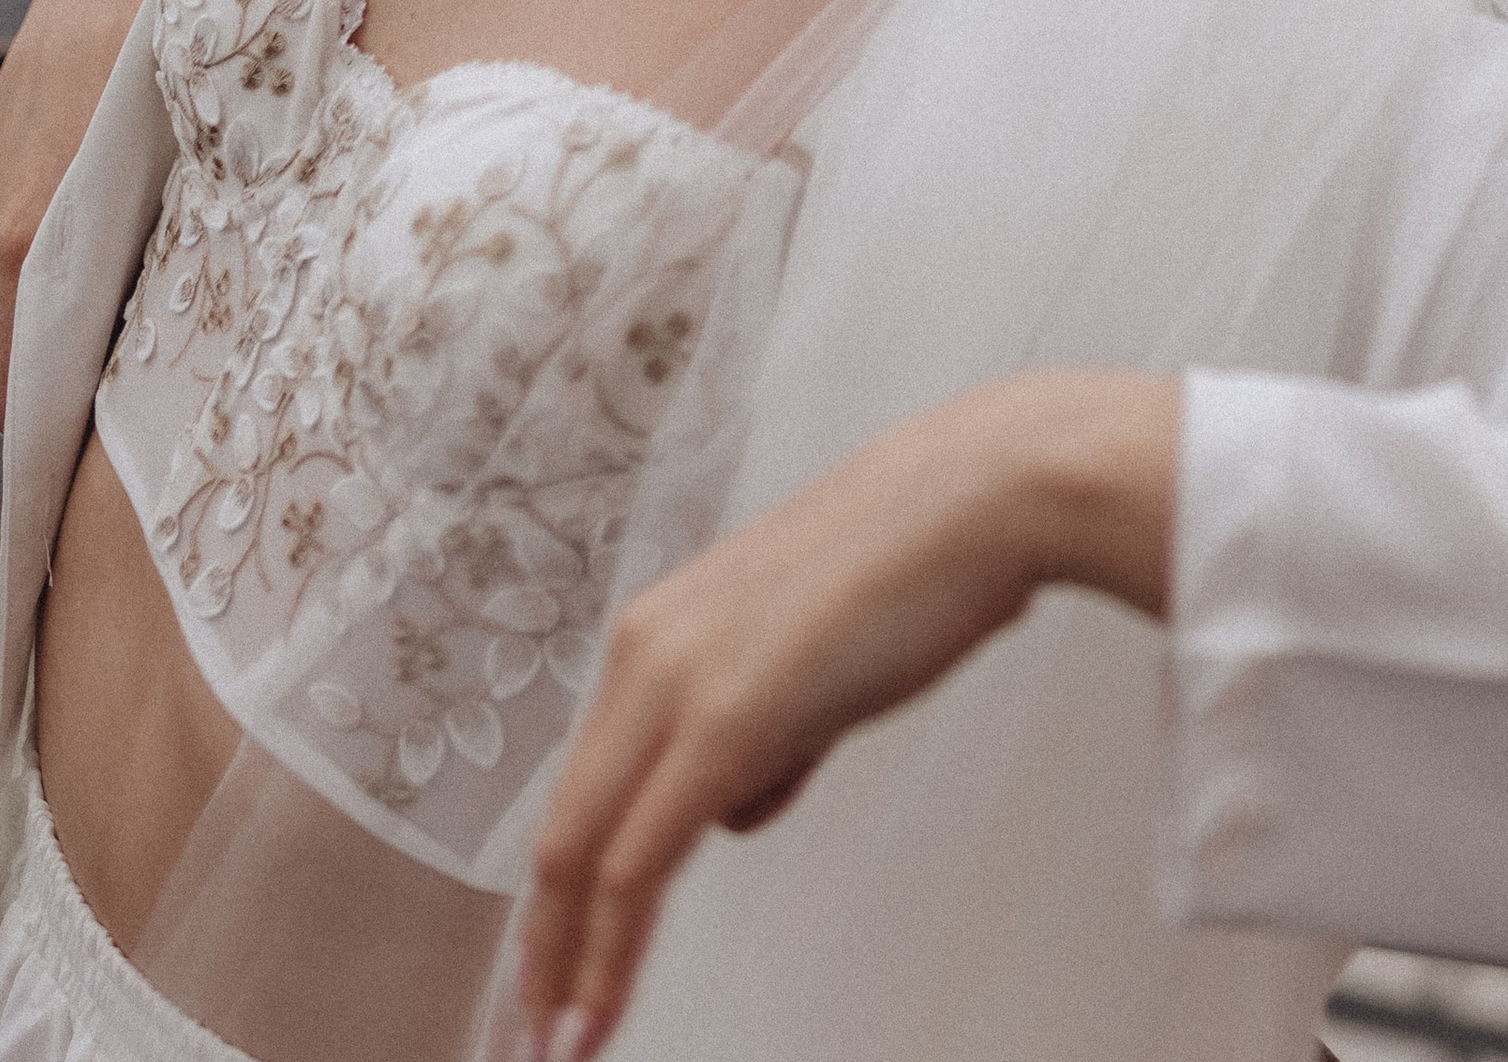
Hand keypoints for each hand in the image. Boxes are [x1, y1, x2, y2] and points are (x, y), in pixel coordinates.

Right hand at [0, 0, 184, 427]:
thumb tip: (165, 344)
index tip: (90, 465)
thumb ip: (161, 259)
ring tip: (67, 392)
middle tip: (88, 441)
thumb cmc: (173, 65)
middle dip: (32, 416)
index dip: (56, 435)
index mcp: (41, 237)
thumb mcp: (184, 173)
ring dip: (5, 370)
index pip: (28, 381)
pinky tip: (39, 325)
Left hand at [516, 366, 1178, 1058]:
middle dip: (544, 944)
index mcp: (661, 630)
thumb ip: (762, 732)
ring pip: (585, 852)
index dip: (565, 883)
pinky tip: (602, 1004)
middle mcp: (645, 649)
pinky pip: (640, 861)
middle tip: (535, 1026)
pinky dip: (612, 947)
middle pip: (563, 826)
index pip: (587, 782)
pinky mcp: (722, 720)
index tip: (553, 959)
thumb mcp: (808, 659)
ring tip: (572, 1039)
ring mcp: (677, 682)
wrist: (972, 499)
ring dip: (574, 959)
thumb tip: (740, 801)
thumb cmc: (913, 564)